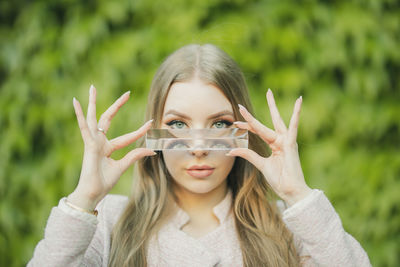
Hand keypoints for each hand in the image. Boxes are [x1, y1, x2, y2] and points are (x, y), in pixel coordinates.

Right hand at [67, 85, 154, 210]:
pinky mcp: (89, 144)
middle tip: (127, 93)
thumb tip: (151, 150)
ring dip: (92, 102)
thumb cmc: (104, 182)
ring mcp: (93, 142)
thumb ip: (134, 156)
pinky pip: (84, 127)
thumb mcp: (122, 166)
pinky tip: (76, 101)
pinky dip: (80, 114)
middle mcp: (100, 142)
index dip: (140, 132)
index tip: (151, 124)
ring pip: (93, 118)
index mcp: (108, 147)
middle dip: (117, 105)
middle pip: (108, 119)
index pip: (127, 137)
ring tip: (92, 87)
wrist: (93, 193)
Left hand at [228, 89, 311, 205]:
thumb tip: (231, 150)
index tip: (235, 122)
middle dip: (256, 113)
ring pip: (275, 121)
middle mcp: (280, 140)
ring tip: (269, 92)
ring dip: (272, 106)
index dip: (246, 126)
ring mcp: (286, 141)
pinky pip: (293, 126)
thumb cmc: (279, 179)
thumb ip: (248, 155)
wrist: (290, 190)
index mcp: (274, 144)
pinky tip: (299, 102)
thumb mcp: (260, 164)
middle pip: (266, 122)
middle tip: (249, 101)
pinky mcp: (291, 144)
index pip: (258, 131)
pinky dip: (296, 114)